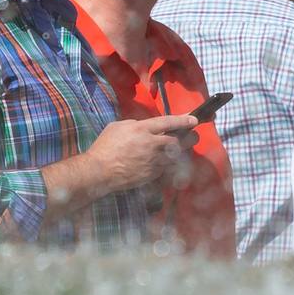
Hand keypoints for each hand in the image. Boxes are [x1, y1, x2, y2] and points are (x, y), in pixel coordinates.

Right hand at [83, 114, 198, 187]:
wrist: (99, 171)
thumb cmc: (105, 146)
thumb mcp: (118, 127)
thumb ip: (135, 125)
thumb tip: (145, 127)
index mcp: (142, 129)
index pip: (168, 122)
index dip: (183, 121)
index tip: (194, 120)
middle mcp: (151, 145)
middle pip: (178, 140)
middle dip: (189, 137)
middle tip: (194, 135)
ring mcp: (153, 161)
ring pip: (175, 156)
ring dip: (181, 151)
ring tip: (182, 148)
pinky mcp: (152, 174)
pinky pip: (166, 168)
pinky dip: (169, 164)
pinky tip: (168, 162)